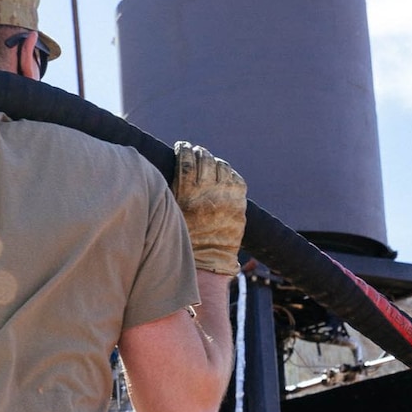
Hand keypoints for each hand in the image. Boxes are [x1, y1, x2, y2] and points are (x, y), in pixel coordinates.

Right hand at [172, 142, 246, 275]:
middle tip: (195, 151)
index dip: (184, 149)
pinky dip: (229, 173)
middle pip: (205, 160)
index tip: (181, 146)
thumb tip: (175, 170)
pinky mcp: (240, 204)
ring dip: (214, 161)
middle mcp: (209, 193)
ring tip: (209, 162)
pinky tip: (223, 174)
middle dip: (199, 152)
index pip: (187, 161)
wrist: (208, 265)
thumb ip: (172, 192)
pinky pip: (236, 178)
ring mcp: (227, 198)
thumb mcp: (171, 215)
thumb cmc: (184, 242)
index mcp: (188, 196)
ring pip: (222, 166)